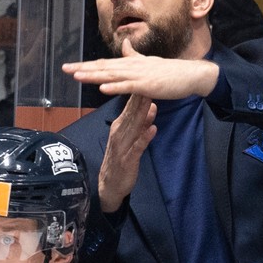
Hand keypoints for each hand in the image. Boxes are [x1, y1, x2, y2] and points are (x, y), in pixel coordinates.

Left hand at [63, 40, 219, 98]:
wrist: (190, 75)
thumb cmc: (170, 71)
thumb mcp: (149, 63)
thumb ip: (135, 55)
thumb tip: (125, 45)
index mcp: (130, 64)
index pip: (103, 64)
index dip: (86, 65)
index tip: (70, 67)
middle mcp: (131, 67)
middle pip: (103, 68)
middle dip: (83, 68)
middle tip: (65, 69)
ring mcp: (139, 75)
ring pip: (112, 75)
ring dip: (94, 76)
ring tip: (77, 76)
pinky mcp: (147, 86)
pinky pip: (128, 87)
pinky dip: (115, 87)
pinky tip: (102, 88)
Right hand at [98, 93, 156, 211]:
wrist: (110, 185)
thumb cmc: (120, 160)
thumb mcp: (130, 137)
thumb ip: (140, 122)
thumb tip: (150, 105)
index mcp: (119, 126)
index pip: (130, 106)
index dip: (139, 91)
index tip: (147, 76)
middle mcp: (119, 133)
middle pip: (132, 113)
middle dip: (140, 98)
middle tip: (149, 82)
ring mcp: (123, 146)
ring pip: (133, 128)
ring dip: (142, 115)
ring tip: (151, 101)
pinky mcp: (128, 159)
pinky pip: (137, 147)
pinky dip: (144, 138)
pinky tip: (152, 129)